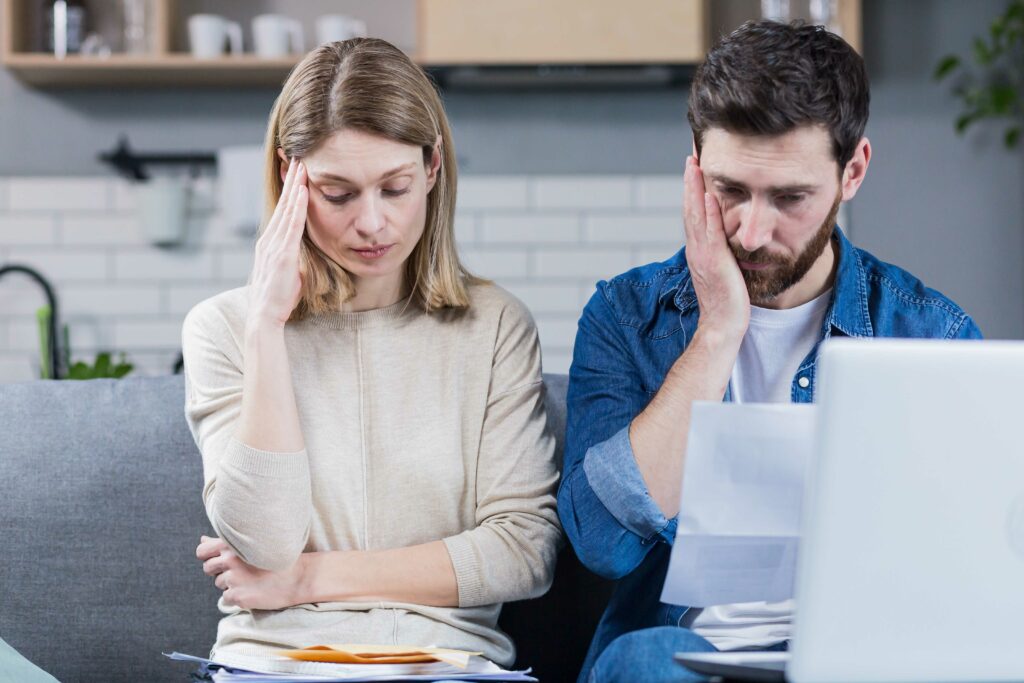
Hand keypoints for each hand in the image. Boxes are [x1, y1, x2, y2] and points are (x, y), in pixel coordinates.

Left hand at [196, 535, 304, 609]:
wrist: (298, 578)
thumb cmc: (276, 559)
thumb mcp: (252, 545)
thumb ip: (224, 542)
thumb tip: (202, 540)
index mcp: (233, 544)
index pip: (202, 551)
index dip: (207, 556)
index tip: (218, 559)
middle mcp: (230, 560)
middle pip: (208, 568)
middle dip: (220, 571)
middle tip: (240, 572)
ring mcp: (233, 579)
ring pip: (219, 583)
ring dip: (230, 584)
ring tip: (251, 580)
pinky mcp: (237, 596)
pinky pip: (226, 598)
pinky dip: (237, 596)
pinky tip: (252, 590)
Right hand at [247, 157, 307, 328]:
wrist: (264, 316)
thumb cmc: (279, 298)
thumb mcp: (289, 272)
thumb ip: (295, 257)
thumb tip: (305, 251)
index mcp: (270, 243)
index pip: (282, 211)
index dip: (289, 191)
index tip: (297, 173)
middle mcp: (269, 240)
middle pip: (283, 204)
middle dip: (291, 180)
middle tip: (299, 158)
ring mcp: (274, 245)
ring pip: (287, 209)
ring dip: (295, 186)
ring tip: (303, 166)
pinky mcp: (281, 254)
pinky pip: (291, 225)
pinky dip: (297, 206)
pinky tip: (303, 191)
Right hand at [682, 155, 749, 339]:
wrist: (722, 325)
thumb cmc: (727, 302)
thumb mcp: (724, 270)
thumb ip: (724, 251)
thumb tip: (732, 237)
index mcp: (699, 249)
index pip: (694, 213)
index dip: (693, 189)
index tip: (695, 167)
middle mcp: (696, 248)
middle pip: (690, 207)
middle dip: (690, 180)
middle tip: (691, 155)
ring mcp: (702, 254)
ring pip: (695, 214)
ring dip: (695, 188)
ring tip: (695, 164)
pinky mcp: (714, 261)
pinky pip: (710, 232)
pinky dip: (707, 212)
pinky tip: (709, 194)